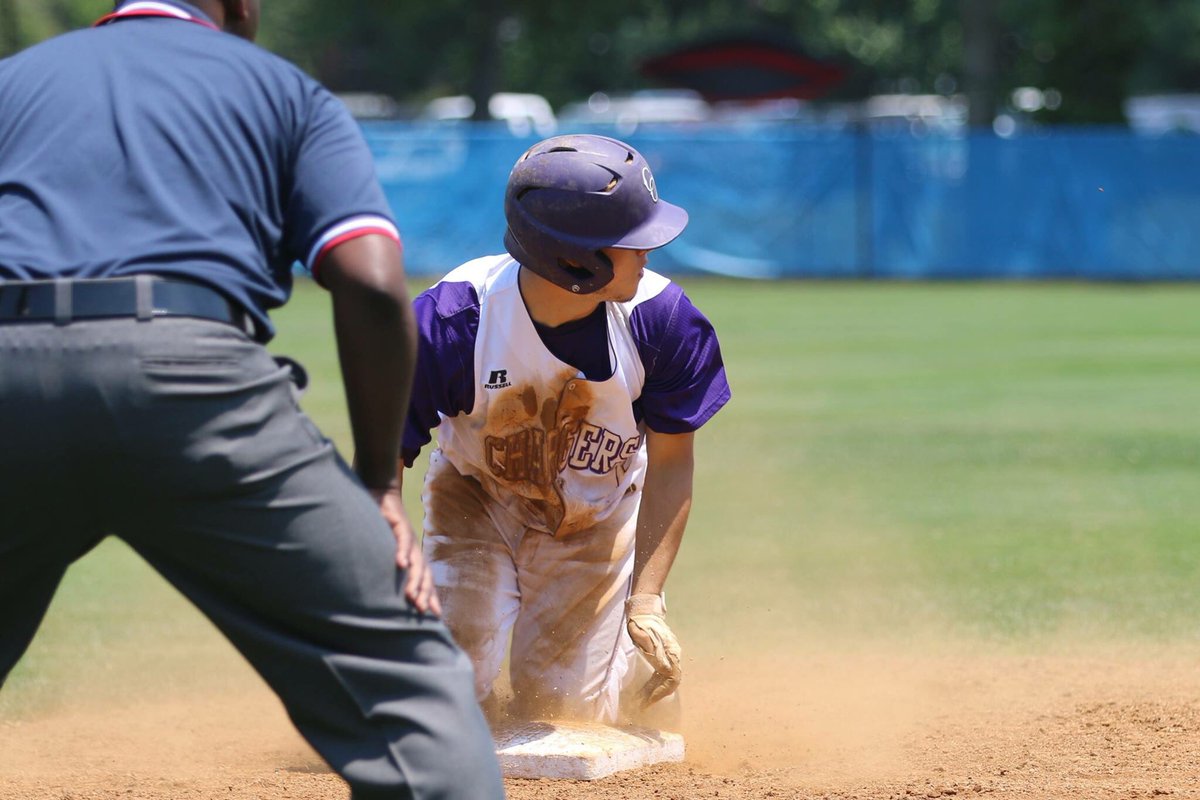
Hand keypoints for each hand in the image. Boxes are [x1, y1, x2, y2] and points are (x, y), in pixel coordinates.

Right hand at [368, 482, 440, 615]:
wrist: (382, 494)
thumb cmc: (382, 525)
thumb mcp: (385, 547)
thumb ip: (387, 563)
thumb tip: (383, 584)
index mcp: (413, 555)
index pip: (425, 579)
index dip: (430, 595)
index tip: (434, 615)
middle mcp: (414, 548)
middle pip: (424, 574)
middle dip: (424, 593)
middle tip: (422, 611)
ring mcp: (408, 537)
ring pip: (416, 561)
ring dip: (414, 579)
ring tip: (413, 596)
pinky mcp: (399, 524)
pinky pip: (402, 540)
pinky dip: (402, 552)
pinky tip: (401, 564)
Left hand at [625, 593, 681, 707]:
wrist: (644, 609)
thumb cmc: (640, 622)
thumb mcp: (641, 634)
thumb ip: (651, 650)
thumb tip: (664, 668)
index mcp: (669, 652)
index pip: (672, 678)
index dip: (661, 692)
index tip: (648, 701)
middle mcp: (673, 655)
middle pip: (670, 682)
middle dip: (657, 695)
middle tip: (642, 705)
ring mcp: (670, 654)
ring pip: (667, 679)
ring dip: (655, 690)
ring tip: (641, 700)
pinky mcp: (665, 654)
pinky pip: (663, 674)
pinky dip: (655, 684)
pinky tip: (645, 689)